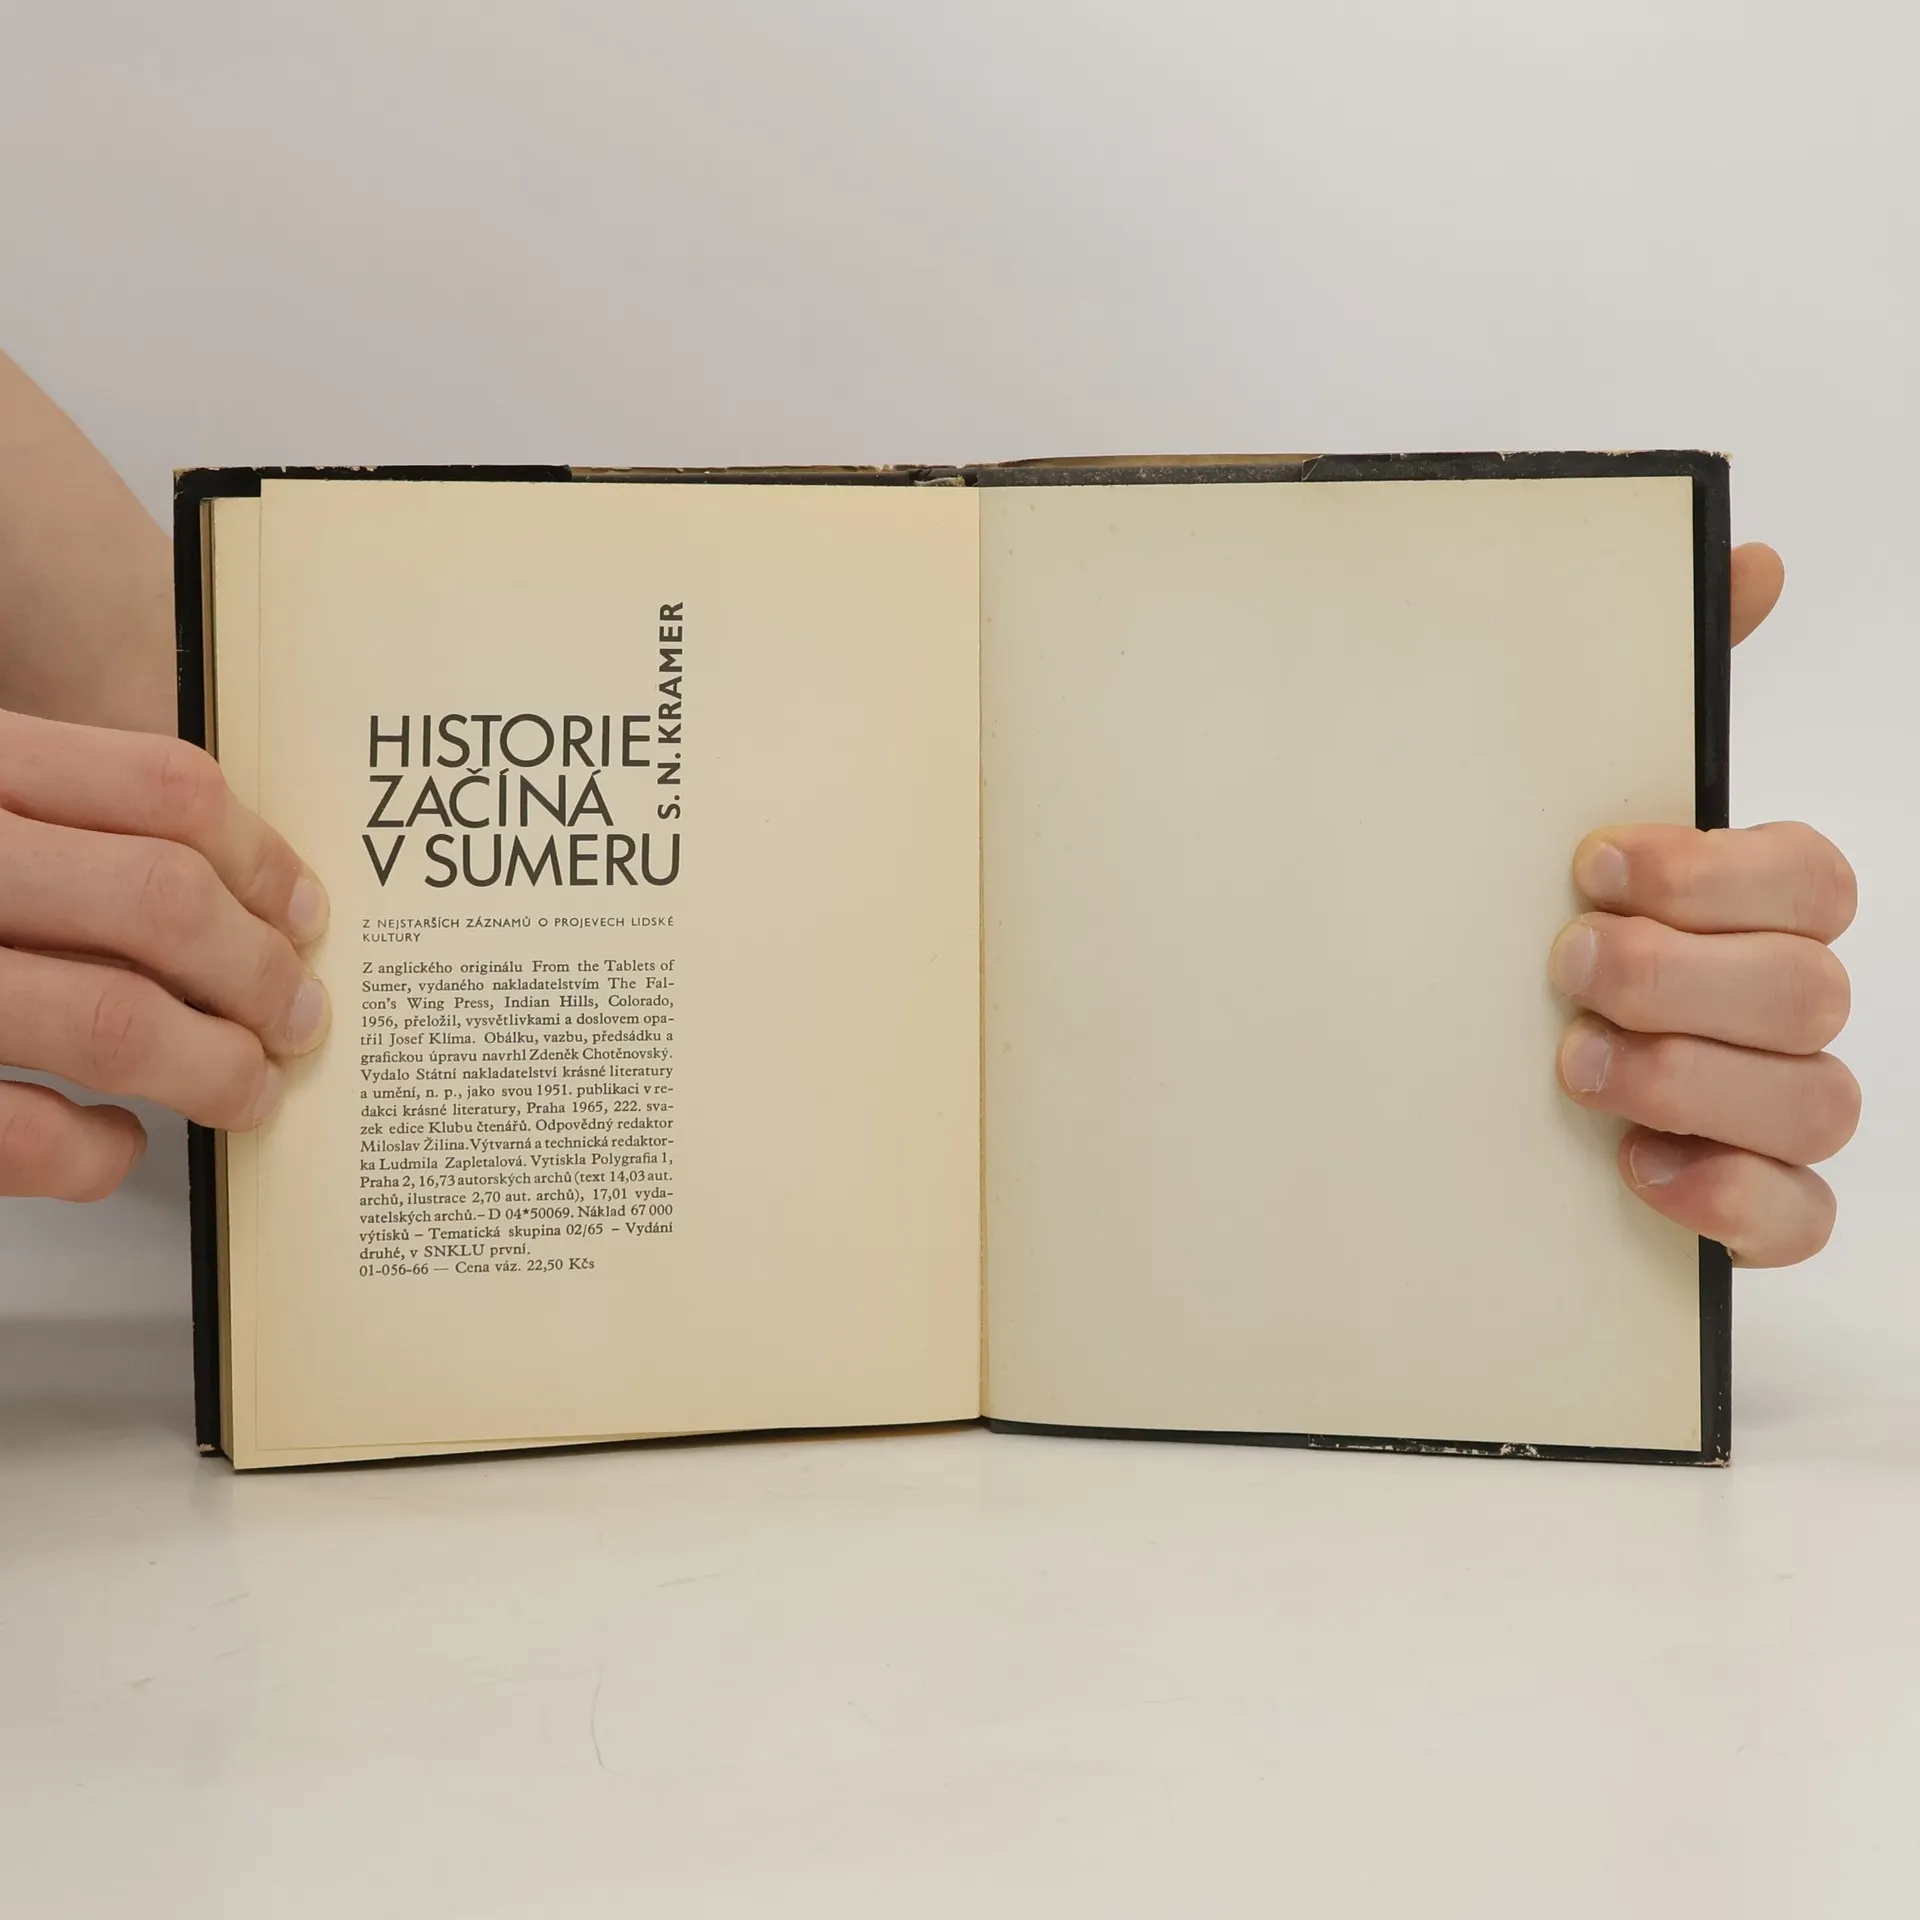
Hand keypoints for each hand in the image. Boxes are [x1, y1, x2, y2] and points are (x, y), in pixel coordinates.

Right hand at [0, 709, 329, 1199]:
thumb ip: (52, 816)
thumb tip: (229, 894)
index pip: (160, 787)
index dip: (262, 858)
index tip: (304, 914)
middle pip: (160, 901)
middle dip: (259, 973)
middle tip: (297, 1017)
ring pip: (114, 1018)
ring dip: (214, 1066)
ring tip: (246, 1087)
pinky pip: (24, 1135)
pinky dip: (97, 1153)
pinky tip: (115, 1143)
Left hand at [1551, 544, 1856, 1266]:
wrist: (1415, 1057)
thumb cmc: (1511, 922)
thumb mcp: (1545, 799)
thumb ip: (1648, 686)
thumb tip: (1747, 554)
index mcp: (1738, 905)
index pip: (1809, 876)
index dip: (1713, 871)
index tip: (1588, 864)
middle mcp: (1770, 1004)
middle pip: (1812, 986)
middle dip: (1682, 977)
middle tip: (1563, 969)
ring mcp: (1765, 1108)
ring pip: (1820, 1099)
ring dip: (1693, 1079)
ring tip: (1574, 1069)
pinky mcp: (1742, 1204)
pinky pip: (1802, 1219)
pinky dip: (1736, 1201)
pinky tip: (1640, 1173)